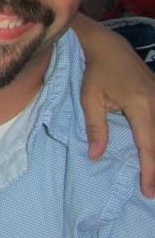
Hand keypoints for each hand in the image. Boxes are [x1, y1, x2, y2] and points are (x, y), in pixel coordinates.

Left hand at [80, 30, 154, 197]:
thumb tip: (95, 155)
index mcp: (139, 105)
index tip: (148, 190)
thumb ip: (95, 127)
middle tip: (154, 191)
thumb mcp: (90, 98)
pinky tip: (154, 152)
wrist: (109, 46)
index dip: (149, 170)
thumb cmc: (95, 71)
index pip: (147, 145)